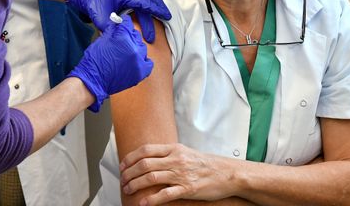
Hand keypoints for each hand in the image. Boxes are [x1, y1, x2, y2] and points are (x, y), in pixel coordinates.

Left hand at [66, 0, 171, 42]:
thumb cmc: (94, 7)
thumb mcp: (101, 21)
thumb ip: (113, 28)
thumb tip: (125, 36)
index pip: (142, 3)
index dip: (153, 11)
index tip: (164, 17)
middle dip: (157, 11)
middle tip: (165, 22)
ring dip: (158, 2)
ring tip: (166, 13)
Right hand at [68, 16, 152, 111]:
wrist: (94, 81)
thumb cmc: (94, 62)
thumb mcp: (101, 39)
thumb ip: (112, 29)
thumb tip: (117, 22)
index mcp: (123, 38)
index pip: (128, 23)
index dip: (122, 23)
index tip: (121, 25)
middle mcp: (133, 48)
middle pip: (135, 34)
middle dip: (128, 35)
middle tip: (120, 40)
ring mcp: (138, 61)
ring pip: (142, 47)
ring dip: (135, 47)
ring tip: (125, 52)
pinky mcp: (141, 72)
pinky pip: (148, 62)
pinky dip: (143, 60)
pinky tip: (135, 61)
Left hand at [119, 143, 237, 204]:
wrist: (226, 173)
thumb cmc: (205, 163)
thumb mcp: (185, 152)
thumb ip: (168, 153)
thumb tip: (149, 157)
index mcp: (174, 148)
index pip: (146, 150)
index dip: (131, 158)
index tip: (122, 166)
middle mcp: (175, 159)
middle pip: (145, 164)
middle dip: (129, 173)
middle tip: (123, 180)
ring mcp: (181, 174)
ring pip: (151, 178)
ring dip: (136, 185)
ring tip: (128, 190)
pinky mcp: (187, 189)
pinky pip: (165, 194)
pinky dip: (152, 199)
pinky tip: (143, 203)